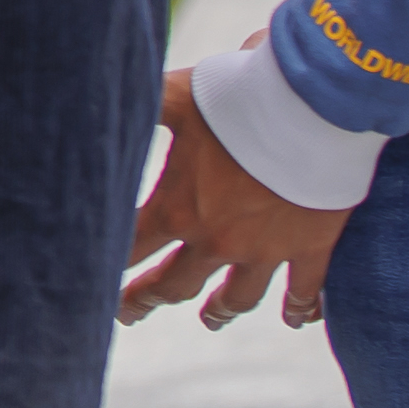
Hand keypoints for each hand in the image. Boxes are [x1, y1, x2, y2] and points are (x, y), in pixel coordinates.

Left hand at [118, 67, 349, 330]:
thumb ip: (145, 101)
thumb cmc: (239, 97)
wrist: (312, 107)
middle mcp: (217, 240)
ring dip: (220, 310)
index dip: (110, 264)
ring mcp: (266, 250)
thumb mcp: (179, 95)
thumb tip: (111, 86)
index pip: (131, 246)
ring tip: (209, 320)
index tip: (96, 278)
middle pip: (174, 283)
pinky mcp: (311, 247)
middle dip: (147, 298)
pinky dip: (301, 309)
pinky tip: (297, 321)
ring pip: (237, 297)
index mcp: (177, 208)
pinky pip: (305, 290)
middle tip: (130, 314)